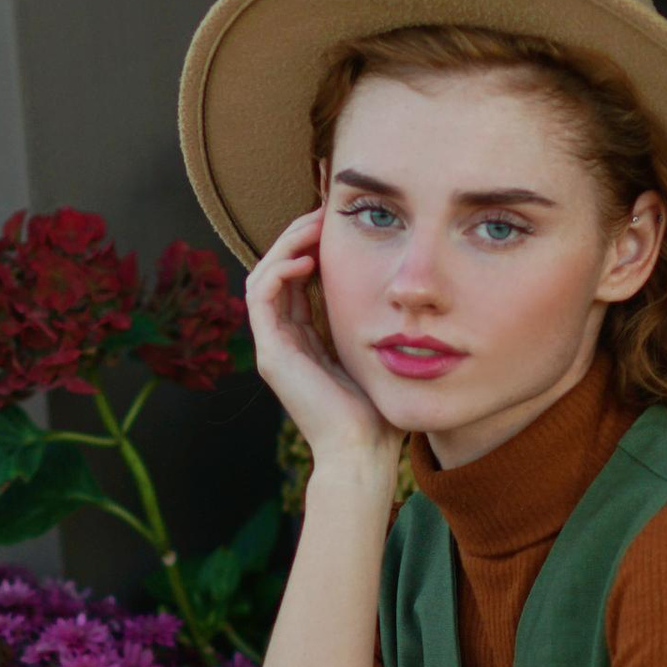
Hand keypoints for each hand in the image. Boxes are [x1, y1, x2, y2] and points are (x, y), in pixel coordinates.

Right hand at [244, 208, 395, 472]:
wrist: (364, 453)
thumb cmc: (379, 414)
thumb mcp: (379, 356)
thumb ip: (377, 326)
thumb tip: (405, 297)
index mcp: (306, 341)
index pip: (298, 280)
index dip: (313, 246)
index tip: (338, 223)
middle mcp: (284, 341)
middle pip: (277, 271)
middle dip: (298, 237)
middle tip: (324, 213)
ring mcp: (274, 348)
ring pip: (264, 276)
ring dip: (286, 245)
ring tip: (314, 227)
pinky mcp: (271, 354)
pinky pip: (261, 296)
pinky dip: (279, 269)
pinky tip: (306, 258)